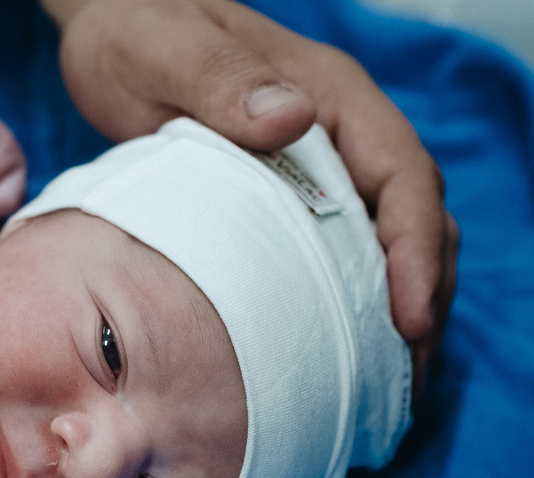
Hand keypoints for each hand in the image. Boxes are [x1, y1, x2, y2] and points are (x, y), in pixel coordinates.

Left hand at [43, 0, 457, 394]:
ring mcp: (319, 165)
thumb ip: (218, 78)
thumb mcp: (163, 48)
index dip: (416, 251)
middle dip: (423, 298)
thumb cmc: (136, 28)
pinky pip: (342, 253)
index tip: (411, 319)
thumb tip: (289, 117)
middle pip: (414, 219)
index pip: (403, 175)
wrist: (110, 26)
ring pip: (387, 243)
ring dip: (398, 309)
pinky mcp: (290, 196)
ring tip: (392, 386)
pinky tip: (342, 355)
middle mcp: (339, 132)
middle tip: (408, 381)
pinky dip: (354, 306)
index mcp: (329, 94)